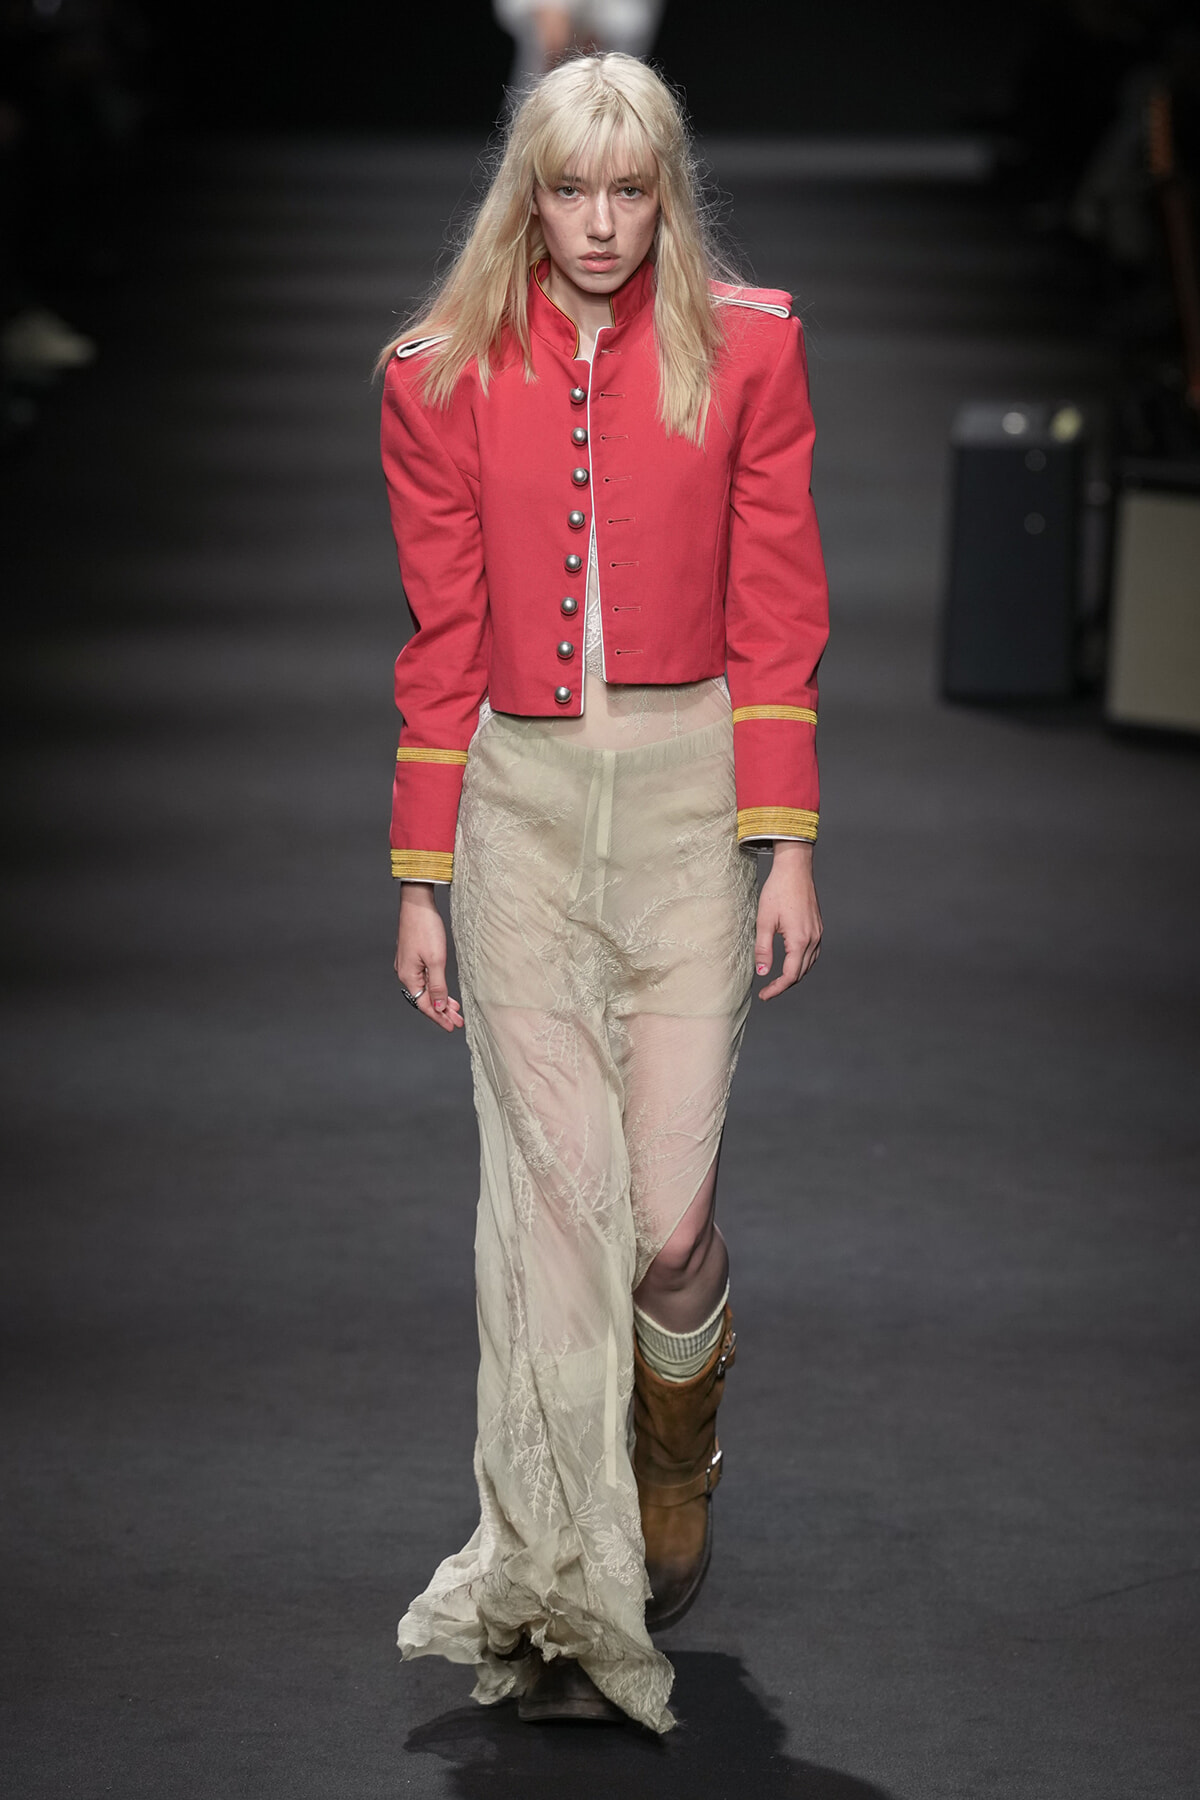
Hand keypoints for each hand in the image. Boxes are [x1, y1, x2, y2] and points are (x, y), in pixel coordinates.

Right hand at [394, 884, 464, 1032]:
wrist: (417, 904)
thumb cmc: (426, 929)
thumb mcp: (436, 960)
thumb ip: (437, 986)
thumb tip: (438, 1008)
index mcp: (408, 976)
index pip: (425, 1004)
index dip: (439, 1017)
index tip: (452, 1027)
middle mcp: (405, 973)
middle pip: (425, 998)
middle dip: (442, 1011)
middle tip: (458, 1021)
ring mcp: (407, 965)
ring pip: (425, 989)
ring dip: (440, 1000)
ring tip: (455, 1009)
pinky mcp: (412, 957)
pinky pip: (424, 979)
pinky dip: (436, 987)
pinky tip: (444, 991)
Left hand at [754, 841, 821, 1000]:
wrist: (795, 869)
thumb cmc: (777, 892)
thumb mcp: (764, 922)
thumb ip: (763, 949)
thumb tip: (762, 973)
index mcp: (800, 940)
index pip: (790, 975)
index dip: (777, 989)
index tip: (764, 996)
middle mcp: (813, 939)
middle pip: (801, 972)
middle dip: (785, 984)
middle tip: (767, 991)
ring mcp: (818, 932)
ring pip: (809, 964)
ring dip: (795, 974)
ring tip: (778, 980)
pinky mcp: (818, 926)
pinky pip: (813, 952)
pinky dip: (803, 962)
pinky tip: (792, 961)